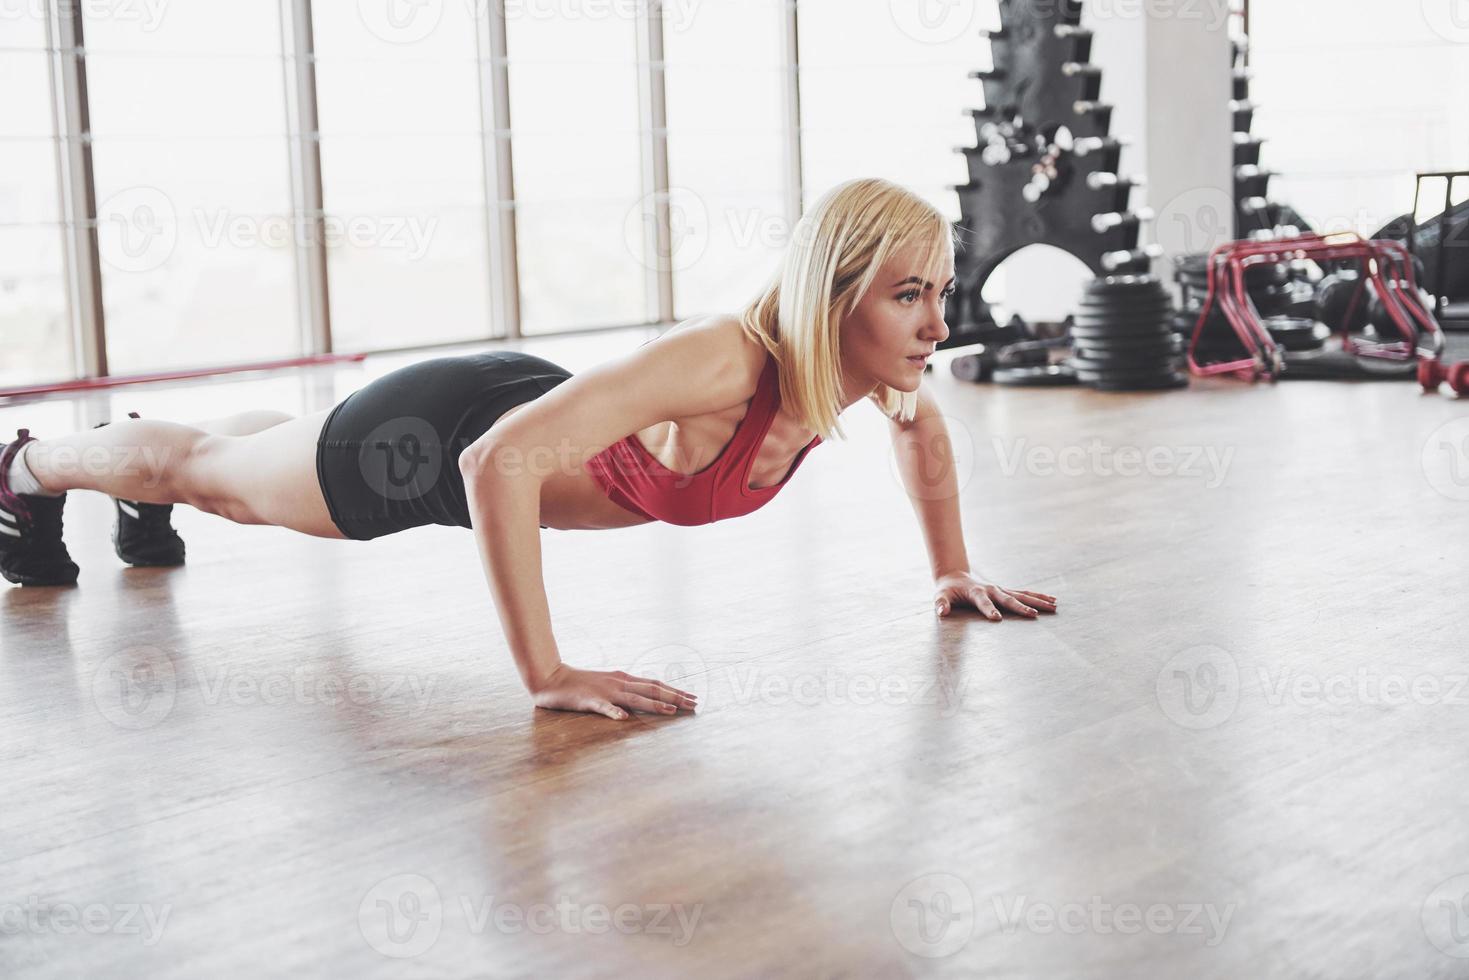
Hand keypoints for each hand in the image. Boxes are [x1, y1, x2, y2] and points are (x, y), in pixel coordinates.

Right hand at [529, 664, 697, 719]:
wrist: (552, 678)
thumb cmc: (580, 684)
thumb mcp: (608, 685)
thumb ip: (625, 691)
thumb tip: (644, 700)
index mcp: (624, 679)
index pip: (656, 684)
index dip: (675, 691)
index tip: (693, 697)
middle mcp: (620, 683)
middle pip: (652, 689)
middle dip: (676, 696)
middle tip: (695, 704)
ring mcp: (606, 691)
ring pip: (635, 698)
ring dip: (655, 704)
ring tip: (673, 710)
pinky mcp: (590, 701)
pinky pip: (604, 708)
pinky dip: (615, 712)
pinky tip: (624, 718)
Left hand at [933, 571, 1057, 620]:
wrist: (955, 577)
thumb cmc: (947, 590)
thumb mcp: (940, 596)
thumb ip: (940, 604)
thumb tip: (942, 612)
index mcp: (976, 592)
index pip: (983, 602)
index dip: (989, 610)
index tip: (997, 619)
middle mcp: (991, 589)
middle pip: (1008, 599)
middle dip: (1021, 607)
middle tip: (1034, 615)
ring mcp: (1000, 589)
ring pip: (1021, 595)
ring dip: (1037, 600)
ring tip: (1054, 606)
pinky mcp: (1005, 591)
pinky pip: (1023, 594)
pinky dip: (1037, 597)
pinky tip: (1052, 600)